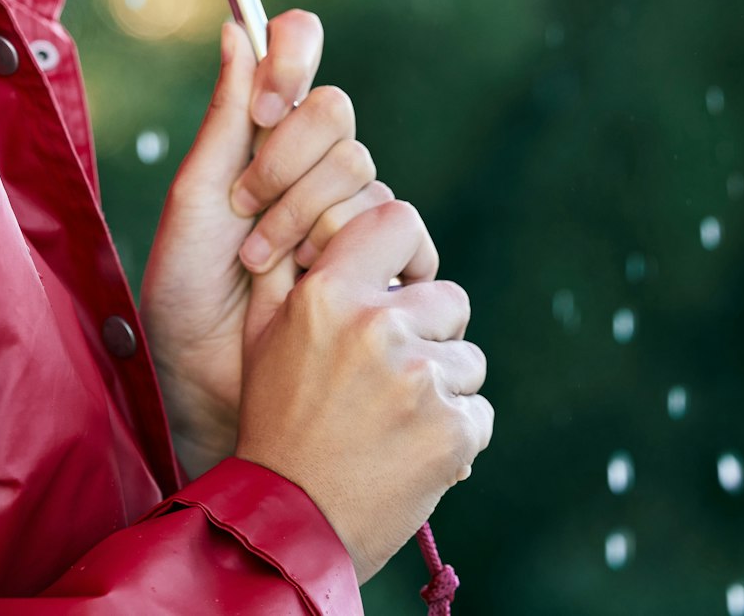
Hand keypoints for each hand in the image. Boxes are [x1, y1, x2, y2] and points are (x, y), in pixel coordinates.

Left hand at [140, 11, 390, 473]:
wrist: (213, 384)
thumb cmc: (188, 295)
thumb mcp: (195, 202)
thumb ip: (226, 120)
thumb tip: (234, 27)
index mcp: (262, 135)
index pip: (297, 49)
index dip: (294, 55)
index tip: (269, 104)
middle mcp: (312, 165)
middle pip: (336, 116)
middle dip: (286, 167)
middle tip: (245, 216)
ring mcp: (354, 213)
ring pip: (362, 173)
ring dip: (307, 221)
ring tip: (267, 269)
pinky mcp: (388, 262)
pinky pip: (399, 228)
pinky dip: (351, 253)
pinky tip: (313, 285)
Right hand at [233, 199, 492, 582]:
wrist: (289, 522)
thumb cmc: (275, 424)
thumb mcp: (265, 337)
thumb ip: (293, 275)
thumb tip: (321, 226)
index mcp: (327, 295)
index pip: (399, 221)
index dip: (409, 252)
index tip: (402, 283)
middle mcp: (375, 326)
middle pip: (448, 298)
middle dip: (429, 333)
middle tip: (388, 377)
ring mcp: (418, 378)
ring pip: (467, 360)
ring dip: (443, 388)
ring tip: (394, 421)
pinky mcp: (452, 430)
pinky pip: (478, 413)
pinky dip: (454, 434)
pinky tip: (410, 452)